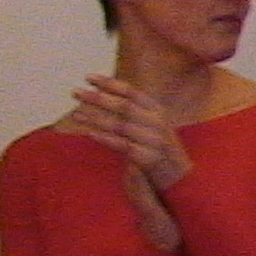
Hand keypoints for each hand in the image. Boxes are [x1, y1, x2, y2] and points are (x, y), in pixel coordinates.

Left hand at [62, 75, 192, 191]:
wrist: (180, 178)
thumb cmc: (160, 149)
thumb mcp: (152, 125)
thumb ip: (134, 111)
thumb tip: (105, 96)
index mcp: (157, 110)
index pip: (131, 92)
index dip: (109, 84)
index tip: (88, 78)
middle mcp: (158, 122)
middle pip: (124, 106)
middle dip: (97, 98)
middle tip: (75, 92)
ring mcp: (154, 140)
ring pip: (121, 125)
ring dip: (96, 118)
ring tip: (76, 114)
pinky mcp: (148, 158)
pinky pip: (123, 146)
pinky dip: (106, 138)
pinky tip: (90, 133)